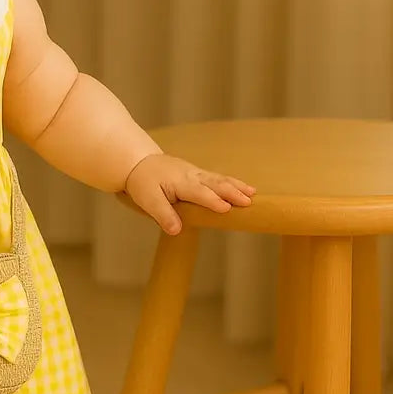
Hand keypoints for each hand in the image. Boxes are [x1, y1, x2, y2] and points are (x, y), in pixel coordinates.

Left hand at [124, 153, 254, 235]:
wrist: (140, 162)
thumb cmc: (143, 182)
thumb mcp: (148, 200)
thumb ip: (163, 214)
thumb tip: (176, 230)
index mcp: (180, 183)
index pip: (198, 193)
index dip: (212, 201)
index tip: (226, 209)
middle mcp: (191, 176)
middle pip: (214, 184)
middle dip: (232, 192)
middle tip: (248, 202)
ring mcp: (196, 173)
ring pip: (219, 179)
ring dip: (236, 186)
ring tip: (252, 194)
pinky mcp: (198, 174)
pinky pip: (217, 177)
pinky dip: (232, 182)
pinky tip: (245, 188)